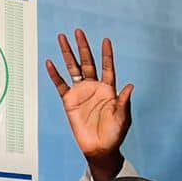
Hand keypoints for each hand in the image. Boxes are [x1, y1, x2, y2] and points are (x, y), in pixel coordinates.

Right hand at [45, 30, 132, 180]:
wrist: (99, 149)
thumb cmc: (114, 134)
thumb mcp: (123, 118)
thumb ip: (124, 102)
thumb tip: (130, 86)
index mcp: (108, 89)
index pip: (108, 67)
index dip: (107, 54)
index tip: (106, 41)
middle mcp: (94, 87)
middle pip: (88, 62)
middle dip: (83, 47)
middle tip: (78, 31)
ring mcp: (81, 93)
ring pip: (73, 68)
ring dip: (68, 54)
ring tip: (62, 37)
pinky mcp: (69, 101)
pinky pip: (61, 85)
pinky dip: (55, 74)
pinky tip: (50, 63)